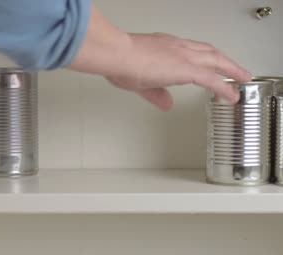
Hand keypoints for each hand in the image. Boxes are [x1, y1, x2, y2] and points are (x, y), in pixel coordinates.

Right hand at [69, 6, 251, 110]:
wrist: (117, 53)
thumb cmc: (119, 61)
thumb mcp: (139, 82)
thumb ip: (156, 93)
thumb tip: (166, 103)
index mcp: (165, 46)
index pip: (191, 50)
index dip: (203, 58)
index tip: (209, 64)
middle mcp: (177, 47)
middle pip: (210, 52)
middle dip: (224, 61)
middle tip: (236, 70)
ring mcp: (183, 56)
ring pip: (216, 61)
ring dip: (232, 70)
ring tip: (242, 79)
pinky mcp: (186, 69)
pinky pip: (212, 80)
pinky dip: (224, 88)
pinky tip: (231, 95)